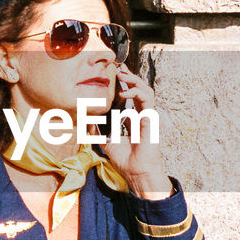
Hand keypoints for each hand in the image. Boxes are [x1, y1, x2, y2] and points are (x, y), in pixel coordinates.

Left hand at [102, 66, 172, 198]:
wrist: (137, 172)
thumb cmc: (126, 160)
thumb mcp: (107, 141)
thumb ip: (99, 130)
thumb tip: (88, 121)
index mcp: (133, 119)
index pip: (131, 96)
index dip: (125, 84)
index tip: (115, 74)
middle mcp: (142, 115)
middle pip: (138, 89)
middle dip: (129, 77)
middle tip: (118, 68)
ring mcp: (147, 116)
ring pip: (145, 90)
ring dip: (134, 80)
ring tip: (122, 74)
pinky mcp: (151, 118)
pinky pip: (147, 99)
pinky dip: (137, 92)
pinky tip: (125, 91)